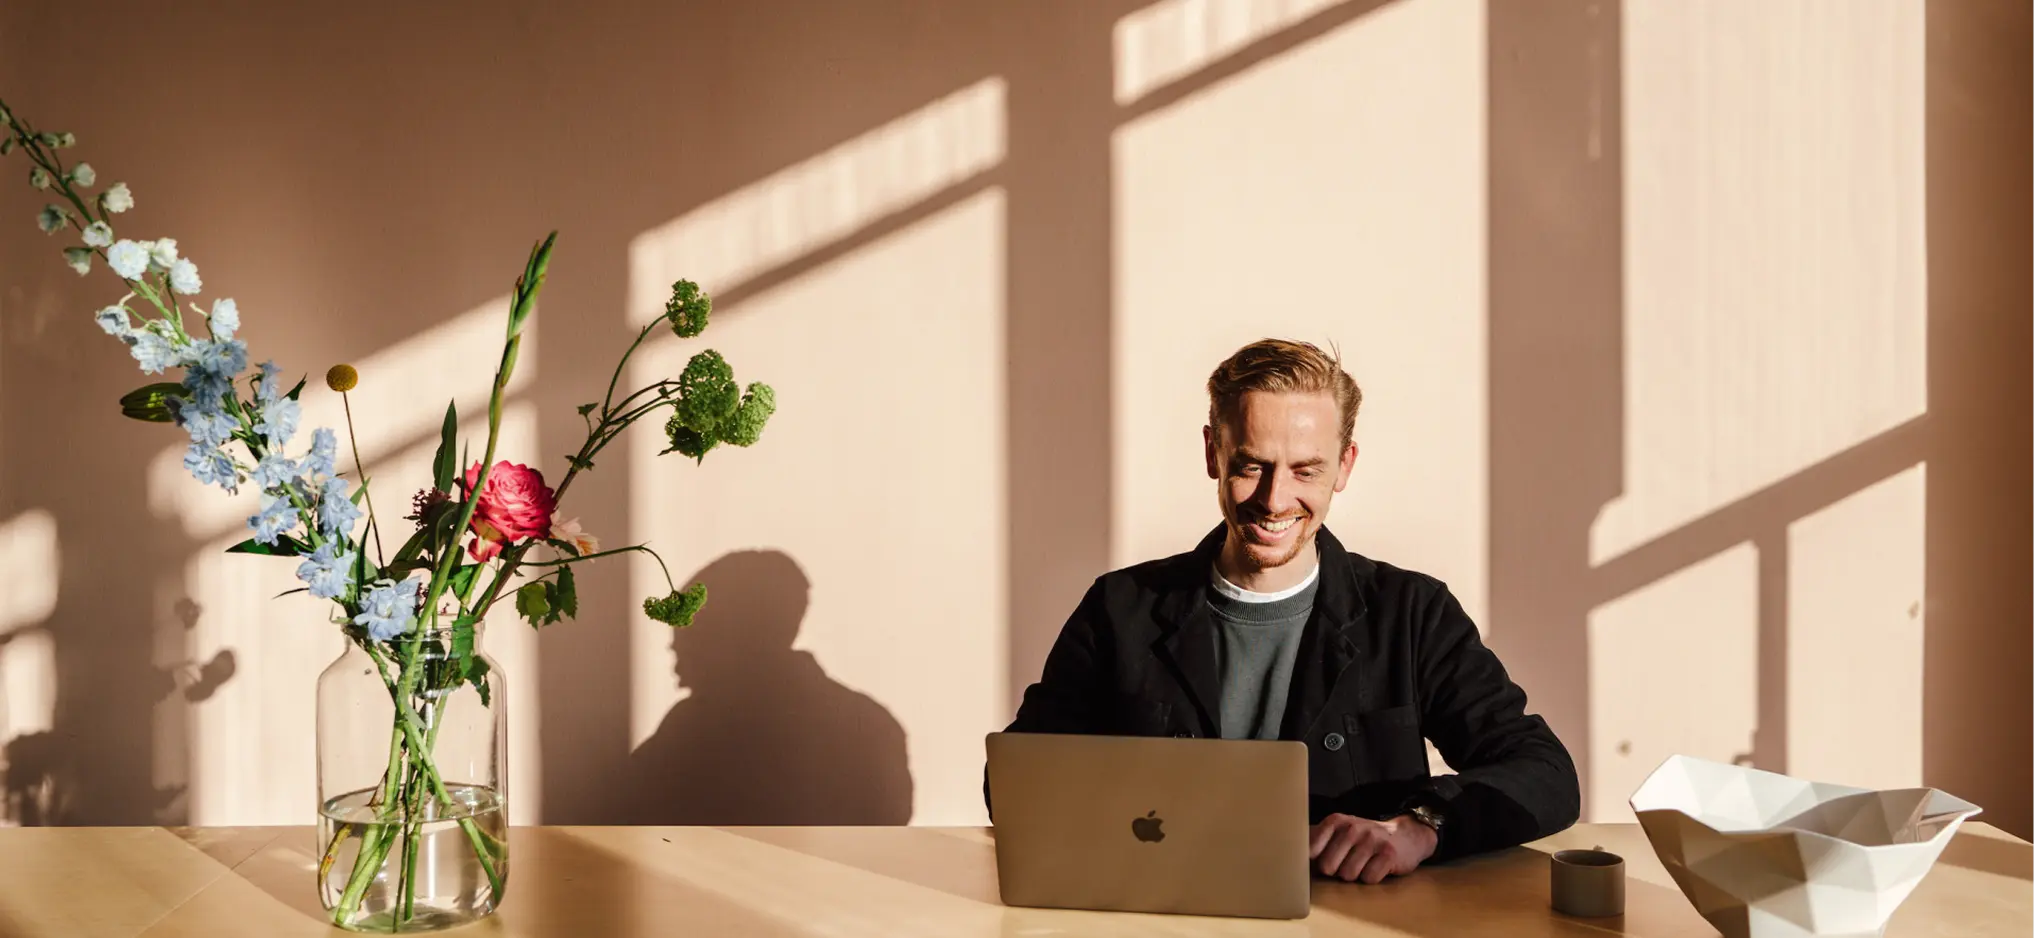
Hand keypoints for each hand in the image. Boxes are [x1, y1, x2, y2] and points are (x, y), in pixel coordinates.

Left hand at [1308, 813, 1437, 883]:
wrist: (1405, 836)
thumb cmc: (1365, 838)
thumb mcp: (1340, 832)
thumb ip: (1316, 839)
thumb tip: (1287, 848)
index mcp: (1336, 821)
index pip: (1310, 850)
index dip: (1316, 861)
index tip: (1321, 860)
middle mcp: (1353, 827)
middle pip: (1328, 867)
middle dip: (1337, 871)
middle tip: (1349, 861)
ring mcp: (1371, 840)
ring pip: (1348, 875)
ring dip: (1355, 875)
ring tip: (1364, 863)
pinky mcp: (1389, 854)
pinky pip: (1369, 879)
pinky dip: (1372, 878)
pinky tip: (1377, 866)